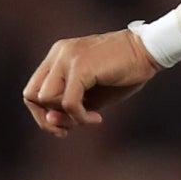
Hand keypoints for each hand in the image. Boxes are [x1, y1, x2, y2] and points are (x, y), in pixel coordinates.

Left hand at [23, 29, 158, 135]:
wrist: (148, 51)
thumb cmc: (125, 73)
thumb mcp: (94, 97)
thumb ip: (71, 109)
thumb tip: (52, 122)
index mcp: (58, 56)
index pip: (33, 90)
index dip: (42, 113)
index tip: (64, 125)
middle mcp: (58, 54)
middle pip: (32, 95)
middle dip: (47, 119)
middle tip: (70, 129)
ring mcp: (67, 58)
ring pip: (46, 98)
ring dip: (66, 116)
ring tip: (89, 118)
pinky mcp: (80, 66)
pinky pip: (68, 102)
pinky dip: (80, 116)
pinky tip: (98, 118)